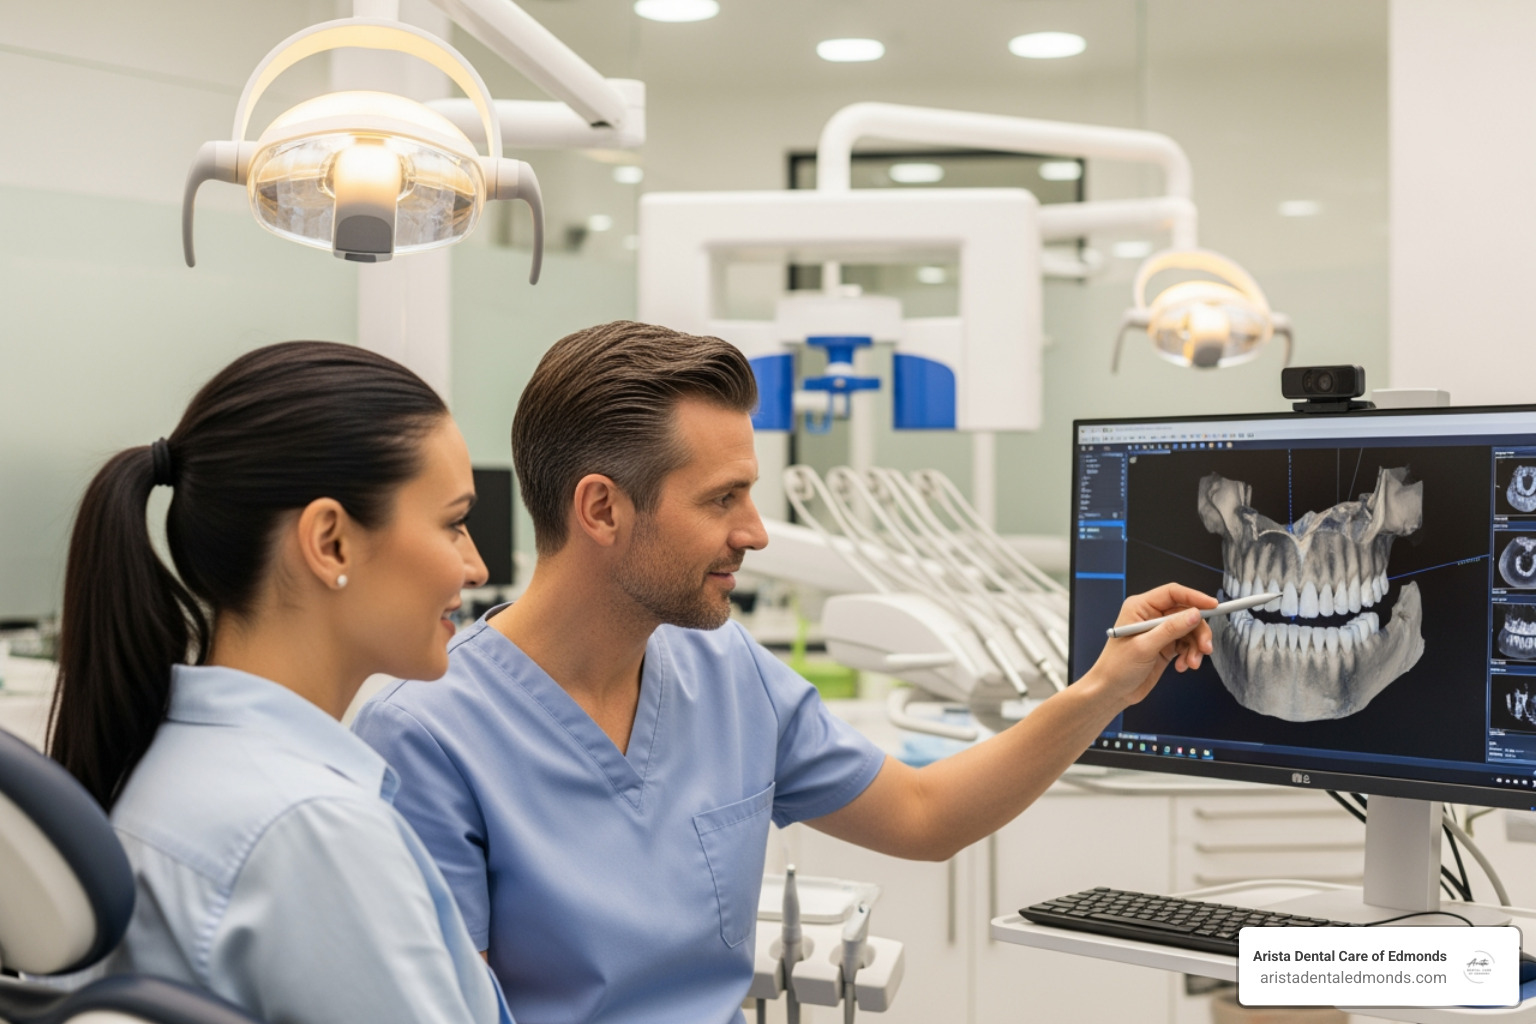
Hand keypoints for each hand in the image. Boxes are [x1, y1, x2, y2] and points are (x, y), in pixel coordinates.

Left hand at [1082, 583, 1216, 706]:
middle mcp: (1151, 616)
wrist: (1112, 692)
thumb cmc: (1117, 667)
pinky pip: (1187, 644)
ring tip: (1191, 663)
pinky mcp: (1166, 646)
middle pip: (1186, 613)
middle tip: (1205, 648)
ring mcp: (1159, 631)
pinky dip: (1189, 655)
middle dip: (1198, 631)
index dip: (1194, 597)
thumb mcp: (1145, 647)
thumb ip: (1171, 629)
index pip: (1172, 594)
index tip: (1213, 606)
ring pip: (1189, 630)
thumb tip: (1194, 614)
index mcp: (1140, 607)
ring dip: (1195, 647)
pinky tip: (1182, 666)